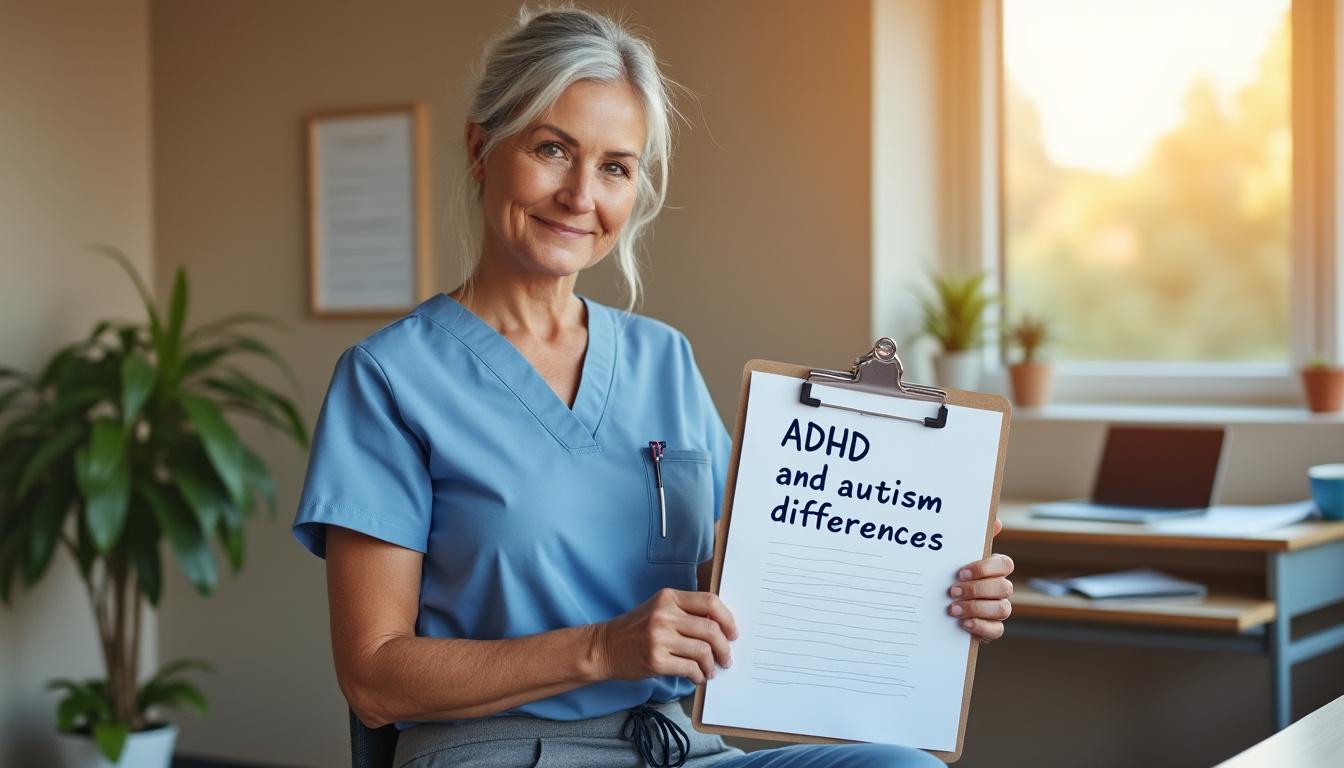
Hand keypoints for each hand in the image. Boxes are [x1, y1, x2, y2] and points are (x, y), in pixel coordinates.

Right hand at [593, 588, 737, 684]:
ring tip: (710, 670)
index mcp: (668, 597)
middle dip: (725, 648)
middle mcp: (664, 615)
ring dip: (712, 664)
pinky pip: (689, 668)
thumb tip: (720, 628)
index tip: (733, 633)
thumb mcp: (658, 609)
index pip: (710, 602)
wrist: (604, 647)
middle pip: (710, 629)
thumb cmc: (635, 629)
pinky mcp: (656, 660)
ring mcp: (659, 638)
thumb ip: (686, 612)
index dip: (727, 619)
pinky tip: (697, 676)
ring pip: (703, 651)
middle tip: (726, 658)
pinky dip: (698, 675)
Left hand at [948, 517, 1013, 641]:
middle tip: (953, 591)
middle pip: (1003, 588)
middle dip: (977, 590)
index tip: (961, 572)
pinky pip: (997, 630)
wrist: (940, 606)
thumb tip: (996, 521)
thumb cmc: (954, 576)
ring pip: (1002, 609)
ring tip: (953, 608)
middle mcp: (1001, 589)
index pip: (1005, 564)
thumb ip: (973, 540)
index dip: (985, 568)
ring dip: (976, 608)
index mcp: (995, 569)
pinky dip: (981, 626)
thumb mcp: (958, 557)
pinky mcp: (993, 628)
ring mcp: (999, 609)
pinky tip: (964, 623)